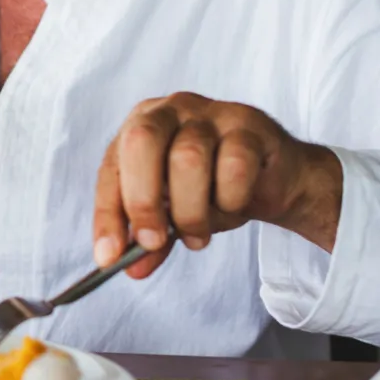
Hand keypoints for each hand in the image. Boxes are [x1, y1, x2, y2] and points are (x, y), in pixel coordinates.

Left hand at [93, 93, 342, 278]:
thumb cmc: (212, 188)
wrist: (272, 178)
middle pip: (142, 142)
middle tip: (154, 242)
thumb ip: (151, 240)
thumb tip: (132, 268)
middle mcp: (171, 110)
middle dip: (143, 200)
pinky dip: (230, 199)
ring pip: (188, 159)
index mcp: (140, 126)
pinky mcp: (250, 124)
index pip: (112, 168)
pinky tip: (233, 205)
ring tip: (200, 234)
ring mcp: (211, 112)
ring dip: (192, 211)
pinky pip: (234, 165)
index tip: (110, 256)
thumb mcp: (173, 216)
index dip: (107, 214)